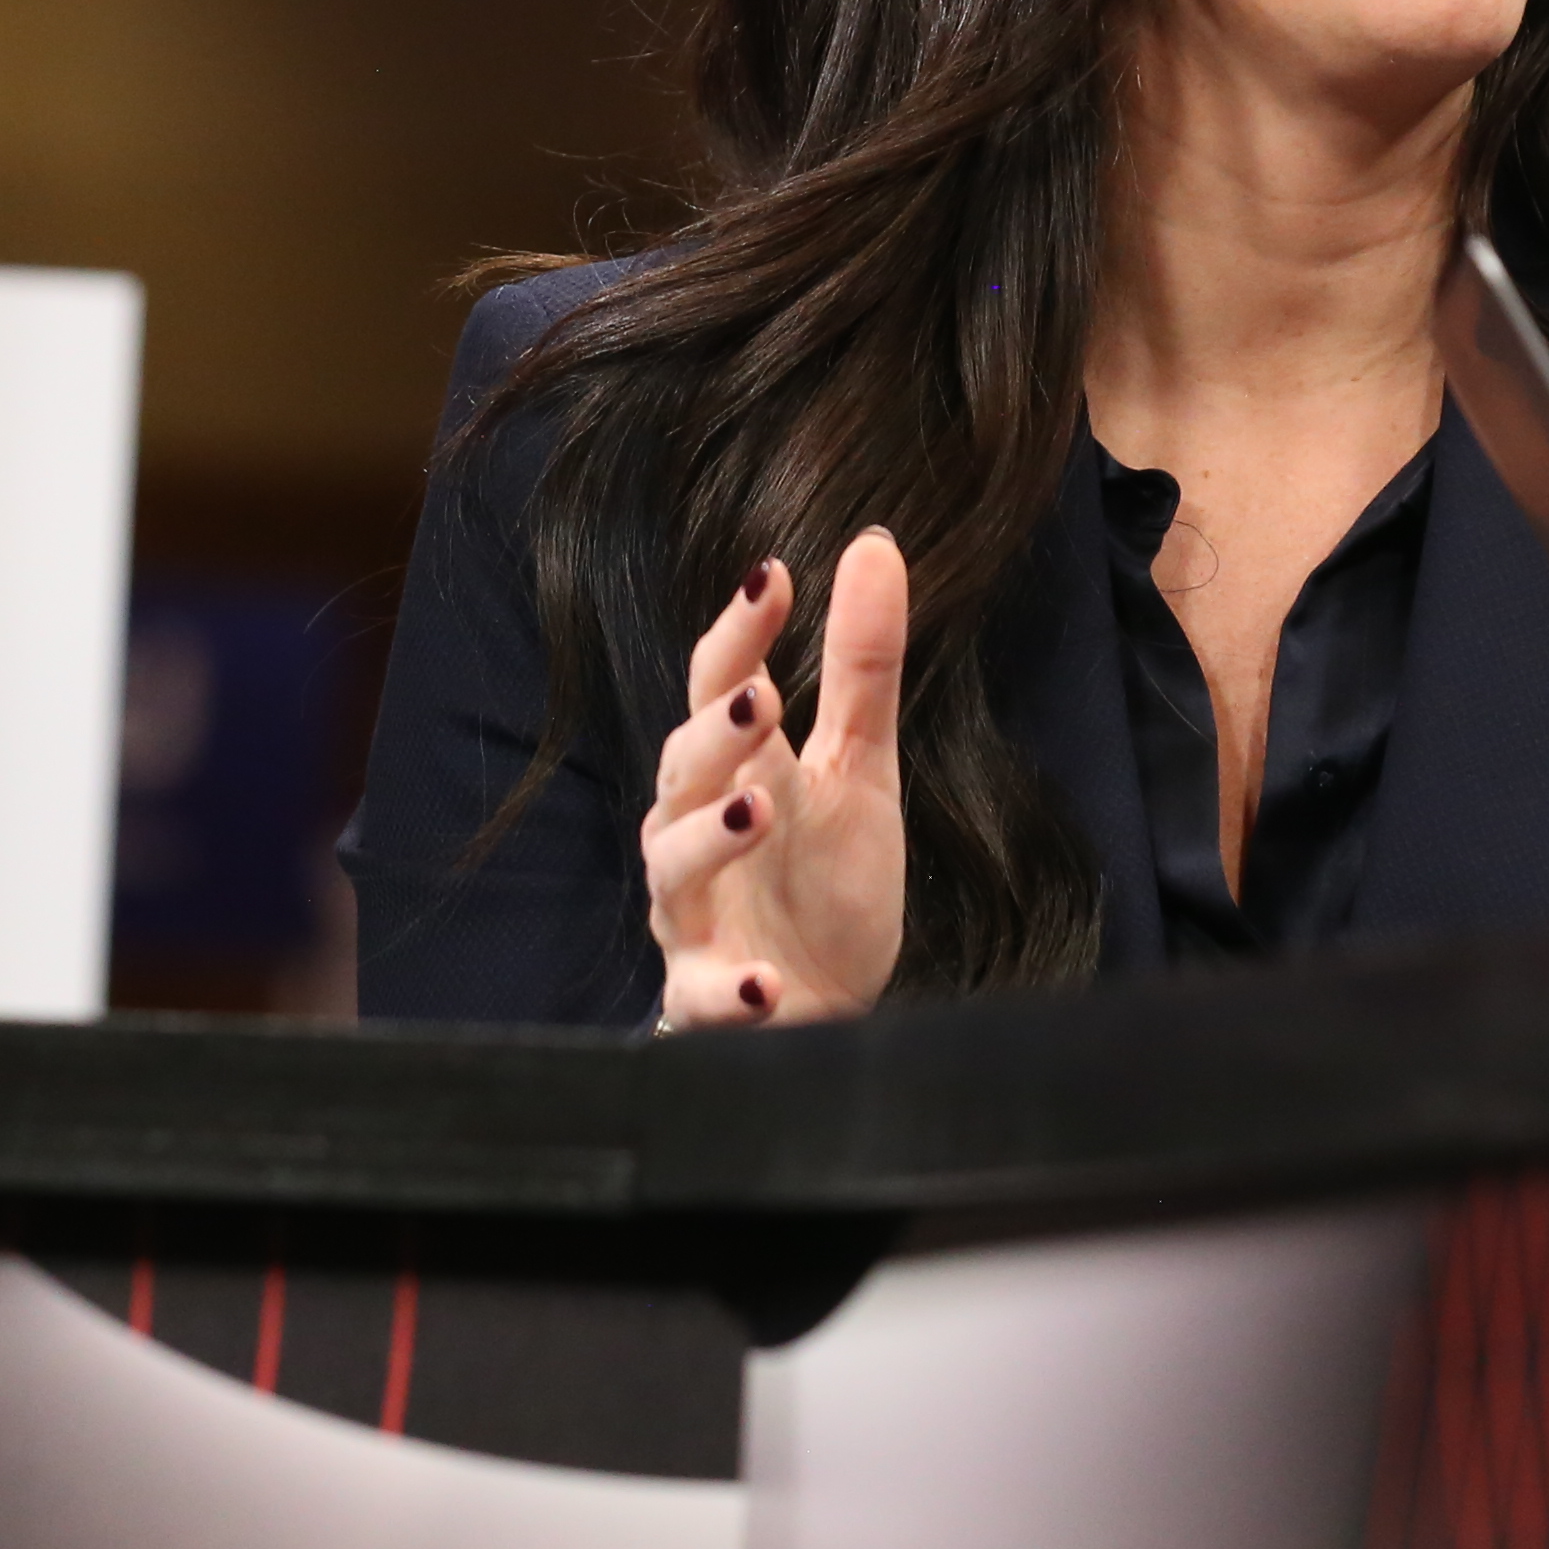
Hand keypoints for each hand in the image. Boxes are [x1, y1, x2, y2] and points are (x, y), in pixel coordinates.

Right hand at [642, 529, 908, 1026]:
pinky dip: (726, 990)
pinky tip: (761, 980)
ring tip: (758, 810)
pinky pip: (701, 996)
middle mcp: (696, 835)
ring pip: (673, 872)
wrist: (825, 1005)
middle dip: (714, 736)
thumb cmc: (828, 878)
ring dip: (709, 840)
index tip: (772, 577)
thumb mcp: (860, 767)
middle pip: (682, 773)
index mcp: (735, 771)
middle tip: (758, 699)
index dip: (738, 634)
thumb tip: (874, 543)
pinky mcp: (708, 999)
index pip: (719, 688)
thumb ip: (860, 668)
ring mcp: (696, 918)